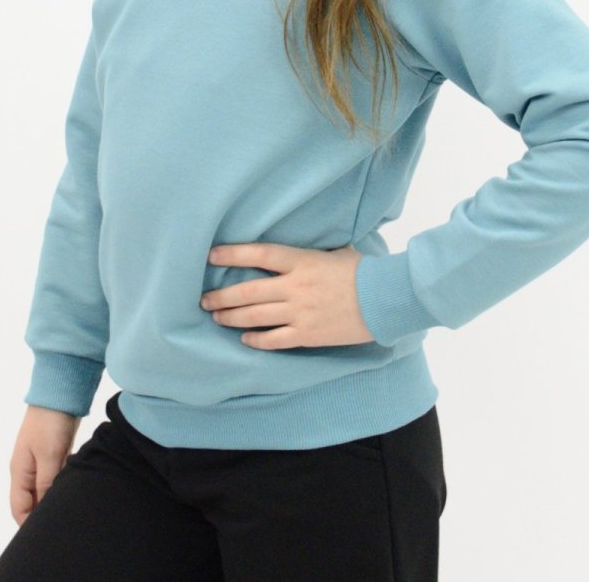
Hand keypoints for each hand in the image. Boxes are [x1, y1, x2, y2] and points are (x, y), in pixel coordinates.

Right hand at [8, 405, 80, 525]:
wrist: (59, 391)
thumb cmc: (50, 423)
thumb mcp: (49, 455)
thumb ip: (46, 483)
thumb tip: (44, 509)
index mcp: (19, 472)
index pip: (19, 509)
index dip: (29, 525)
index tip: (46, 535)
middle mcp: (26, 470)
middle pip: (30, 502)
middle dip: (42, 515)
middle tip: (60, 523)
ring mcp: (39, 461)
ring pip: (43, 490)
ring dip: (53, 499)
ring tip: (67, 510)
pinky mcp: (52, 453)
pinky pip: (53, 478)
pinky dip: (60, 485)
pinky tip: (72, 488)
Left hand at [200, 242, 374, 348]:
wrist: (384, 299)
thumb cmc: (362, 271)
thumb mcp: (334, 251)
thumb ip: (310, 252)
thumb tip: (295, 248)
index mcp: (301, 261)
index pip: (259, 254)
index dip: (232, 255)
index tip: (211, 256)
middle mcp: (295, 287)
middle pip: (248, 291)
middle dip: (222, 296)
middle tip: (204, 299)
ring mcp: (300, 312)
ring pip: (256, 316)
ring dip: (232, 317)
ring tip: (217, 316)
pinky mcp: (308, 335)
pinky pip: (275, 340)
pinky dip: (256, 340)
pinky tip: (244, 338)